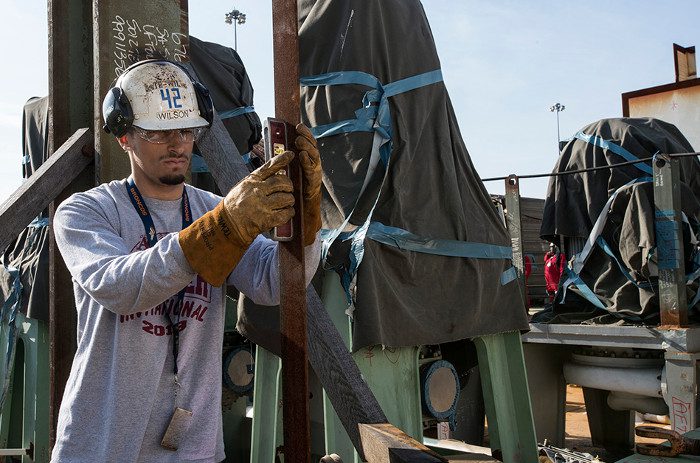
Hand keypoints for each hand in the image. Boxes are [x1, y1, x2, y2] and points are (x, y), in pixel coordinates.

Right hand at [223, 151, 295, 244]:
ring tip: (286, 202)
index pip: (269, 167)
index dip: (282, 159)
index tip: (291, 155)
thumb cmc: (236, 204)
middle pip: (283, 183)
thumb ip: (259, 179)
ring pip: (287, 198)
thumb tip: (278, 171)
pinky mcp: (266, 220)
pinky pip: (286, 213)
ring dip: (289, 201)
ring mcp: (262, 206)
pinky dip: (289, 213)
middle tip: (288, 190)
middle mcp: (257, 191)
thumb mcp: (244, 186)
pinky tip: (285, 212)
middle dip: (289, 186)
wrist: (227, 224)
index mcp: (252, 181)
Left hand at [295, 123, 321, 244]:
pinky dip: (308, 163)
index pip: (306, 145)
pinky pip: (312, 171)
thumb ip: (284, 167)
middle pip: (313, 147)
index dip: (304, 134)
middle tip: (299, 130)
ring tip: (300, 142)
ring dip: (308, 148)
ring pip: (315, 157)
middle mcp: (313, 166)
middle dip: (307, 138)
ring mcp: (315, 174)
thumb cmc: (294, 193)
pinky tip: (303, 157)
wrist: (303, 214)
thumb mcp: (288, 177)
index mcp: (306, 162)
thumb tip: (273, 155)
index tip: (298, 125)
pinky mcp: (315, 183)